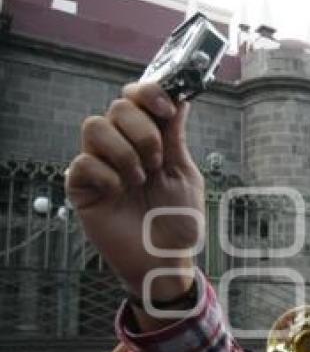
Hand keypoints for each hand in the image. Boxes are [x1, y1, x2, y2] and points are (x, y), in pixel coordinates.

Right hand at [66, 82, 203, 298]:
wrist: (166, 258)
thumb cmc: (179, 220)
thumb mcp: (185, 174)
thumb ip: (176, 138)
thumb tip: (180, 98)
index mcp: (149, 139)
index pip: (137, 98)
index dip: (149, 93)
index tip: (167, 110)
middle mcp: (122, 146)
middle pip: (118, 106)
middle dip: (143, 131)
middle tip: (157, 161)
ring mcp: (100, 164)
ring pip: (95, 126)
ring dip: (125, 152)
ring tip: (139, 180)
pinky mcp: (82, 186)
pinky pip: (83, 162)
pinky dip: (107, 176)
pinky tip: (119, 193)